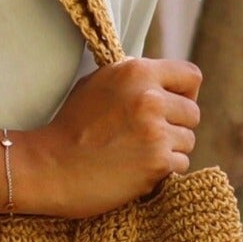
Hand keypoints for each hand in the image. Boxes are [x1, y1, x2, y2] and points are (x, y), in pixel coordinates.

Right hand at [16, 58, 201, 218]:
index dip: (184, 92)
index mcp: (137, 72)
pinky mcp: (157, 161)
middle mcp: (150, 97)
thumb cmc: (71, 126)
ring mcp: (155, 130)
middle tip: (147, 136)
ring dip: (169, 149)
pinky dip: (163, 170)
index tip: (171, 105)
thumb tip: (162, 81)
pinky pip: (180, 164)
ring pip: (188, 140)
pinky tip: (137, 168)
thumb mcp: (98, 83)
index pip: (191, 76)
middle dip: (175, 125)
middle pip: (193, 112)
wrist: (49, 166)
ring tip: (138, 153)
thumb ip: (133, 78)